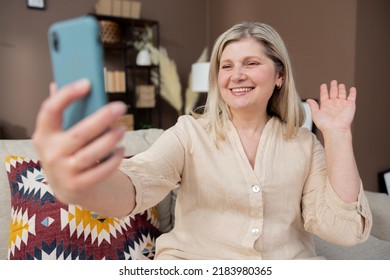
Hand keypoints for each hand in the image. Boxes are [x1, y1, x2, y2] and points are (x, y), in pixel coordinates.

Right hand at [32, 79, 126, 205]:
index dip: (66, 95)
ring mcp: (63, 172)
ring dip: (110, 140)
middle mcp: (51, 154)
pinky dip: (113, 161)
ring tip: (122, 129)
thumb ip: (60, 112)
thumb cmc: (67, 152)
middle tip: (120, 107)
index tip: (87, 83)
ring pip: (90, 154)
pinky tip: (121, 150)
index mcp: (44, 135)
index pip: (50, 111)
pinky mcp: (78, 186)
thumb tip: (57, 83)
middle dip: (102, 119)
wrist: (68, 188)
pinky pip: (100, 172)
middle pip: (79, 134)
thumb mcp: (58, 135)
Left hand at [306, 80, 355, 132]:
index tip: (323, 85)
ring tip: (340, 84)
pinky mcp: (350, 105)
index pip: (324, 95)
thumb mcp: (315, 114)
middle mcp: (334, 104)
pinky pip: (352, 97)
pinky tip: (352, 88)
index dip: (324, 90)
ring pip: (342, 94)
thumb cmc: (325, 124)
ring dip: (341, 88)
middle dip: (333, 87)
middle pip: (333, 92)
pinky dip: (352, 92)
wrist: (335, 129)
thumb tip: (308, 99)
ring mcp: (342, 104)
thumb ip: (313, 106)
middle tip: (333, 81)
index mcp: (325, 105)